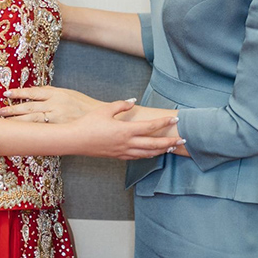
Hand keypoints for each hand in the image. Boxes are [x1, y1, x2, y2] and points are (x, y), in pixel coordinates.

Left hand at [0, 86, 102, 123]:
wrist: (101, 117)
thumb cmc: (84, 106)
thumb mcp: (68, 93)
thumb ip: (51, 93)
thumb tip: (35, 92)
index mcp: (56, 93)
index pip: (33, 92)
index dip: (19, 93)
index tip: (6, 93)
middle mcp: (55, 104)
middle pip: (29, 106)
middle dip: (12, 109)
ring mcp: (57, 117)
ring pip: (32, 118)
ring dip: (17, 120)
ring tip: (4, 121)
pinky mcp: (60, 128)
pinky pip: (42, 129)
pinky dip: (30, 129)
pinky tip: (21, 131)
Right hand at [66, 100, 182, 159]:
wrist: (75, 140)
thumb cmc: (88, 123)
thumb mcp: (104, 110)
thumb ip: (121, 105)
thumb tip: (133, 101)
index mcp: (126, 130)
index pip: (151, 127)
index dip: (164, 122)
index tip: (175, 118)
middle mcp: (127, 143)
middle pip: (155, 144)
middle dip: (170, 142)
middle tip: (183, 139)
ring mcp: (123, 152)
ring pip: (148, 154)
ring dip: (162, 150)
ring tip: (171, 147)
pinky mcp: (118, 156)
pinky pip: (138, 157)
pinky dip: (149, 155)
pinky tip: (152, 152)